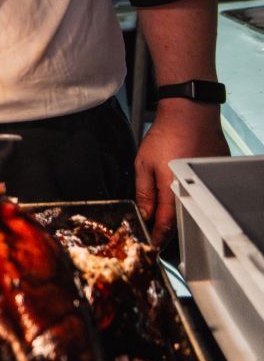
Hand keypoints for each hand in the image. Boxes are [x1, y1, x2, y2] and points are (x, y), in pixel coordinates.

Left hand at [134, 101, 226, 242]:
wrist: (190, 114)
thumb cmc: (166, 135)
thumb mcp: (143, 164)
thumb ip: (144, 192)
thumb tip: (143, 213)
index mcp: (173, 188)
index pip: (166, 223)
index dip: (158, 237)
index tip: (153, 245)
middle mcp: (194, 188)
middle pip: (183, 218)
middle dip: (170, 227)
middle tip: (158, 231)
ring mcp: (209, 182)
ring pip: (194, 205)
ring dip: (182, 211)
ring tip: (169, 210)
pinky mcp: (217, 175)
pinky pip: (204, 192)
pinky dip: (193, 195)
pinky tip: (184, 190)